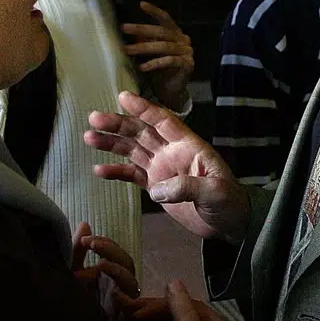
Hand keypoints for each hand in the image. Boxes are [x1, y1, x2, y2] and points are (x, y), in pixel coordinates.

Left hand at [71, 221, 141, 320]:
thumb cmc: (71, 304)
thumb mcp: (71, 274)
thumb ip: (77, 251)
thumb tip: (85, 224)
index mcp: (108, 275)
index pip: (115, 253)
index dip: (105, 243)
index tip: (87, 239)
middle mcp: (118, 286)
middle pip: (126, 264)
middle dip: (111, 251)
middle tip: (92, 245)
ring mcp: (123, 303)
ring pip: (131, 282)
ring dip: (117, 271)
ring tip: (99, 265)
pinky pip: (132, 308)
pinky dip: (126, 300)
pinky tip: (113, 295)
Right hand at [85, 91, 249, 241]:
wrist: (230, 224)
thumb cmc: (229, 203)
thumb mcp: (216, 192)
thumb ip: (188, 187)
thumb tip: (156, 190)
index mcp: (189, 146)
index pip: (164, 121)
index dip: (144, 108)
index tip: (123, 96)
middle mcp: (173, 153)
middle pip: (142, 133)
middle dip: (119, 124)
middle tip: (94, 118)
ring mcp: (163, 169)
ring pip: (133, 150)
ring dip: (112, 143)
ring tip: (89, 137)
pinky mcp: (157, 187)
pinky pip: (133, 175)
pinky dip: (116, 172)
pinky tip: (98, 170)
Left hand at [121, 0, 193, 111]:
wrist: (172, 90)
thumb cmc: (159, 69)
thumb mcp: (150, 51)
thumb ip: (144, 39)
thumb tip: (127, 27)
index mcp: (176, 33)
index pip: (166, 19)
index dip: (154, 12)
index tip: (141, 5)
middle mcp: (183, 40)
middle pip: (161, 32)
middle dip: (141, 29)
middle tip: (124, 28)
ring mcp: (187, 52)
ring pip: (163, 47)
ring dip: (143, 48)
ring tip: (127, 50)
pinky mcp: (187, 65)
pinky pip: (169, 61)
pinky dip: (154, 63)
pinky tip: (142, 67)